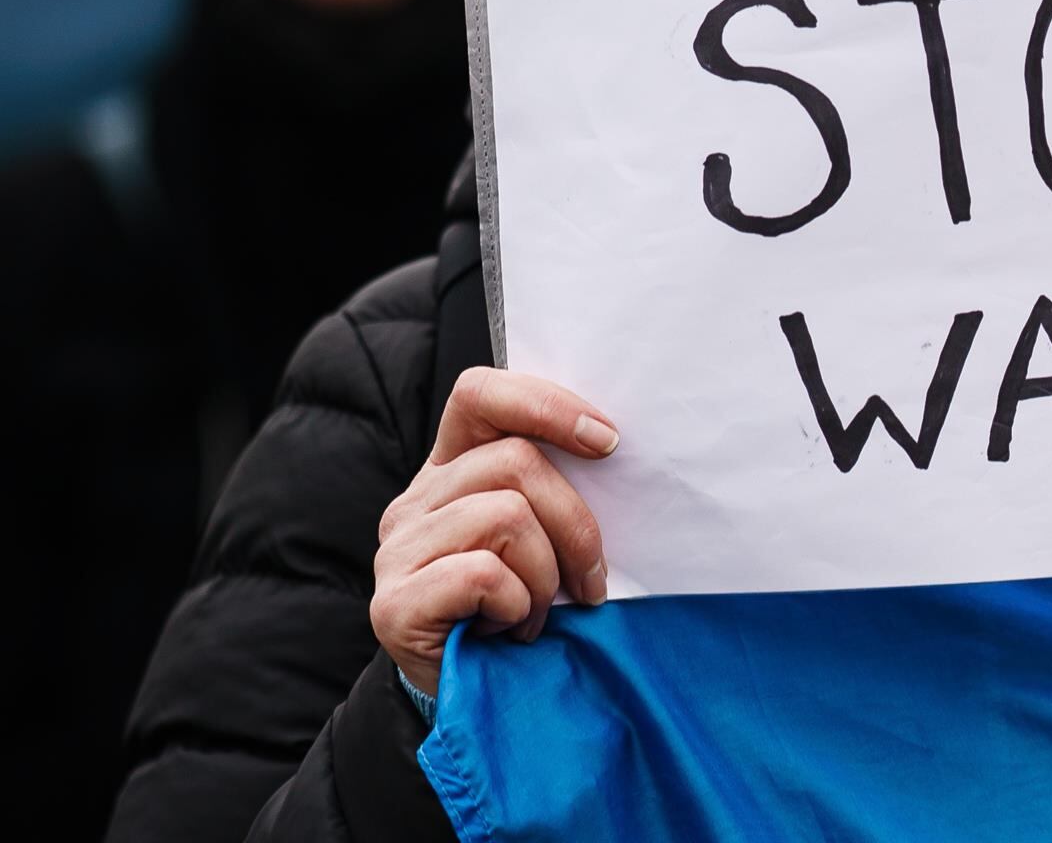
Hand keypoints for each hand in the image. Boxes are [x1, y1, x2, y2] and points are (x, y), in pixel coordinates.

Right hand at [371, 368, 618, 696]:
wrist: (475, 703)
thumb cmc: (522, 613)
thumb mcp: (545, 541)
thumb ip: (554, 491)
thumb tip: (612, 446)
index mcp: (451, 470)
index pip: (481, 394)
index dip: (546, 404)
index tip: (608, 441)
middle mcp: (415, 501)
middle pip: (516, 462)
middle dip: (575, 523)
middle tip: (590, 581)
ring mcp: (397, 551)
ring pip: (506, 516)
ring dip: (546, 576)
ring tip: (538, 613)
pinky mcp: (394, 605)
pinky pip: (483, 575)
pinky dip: (516, 606)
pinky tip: (509, 631)